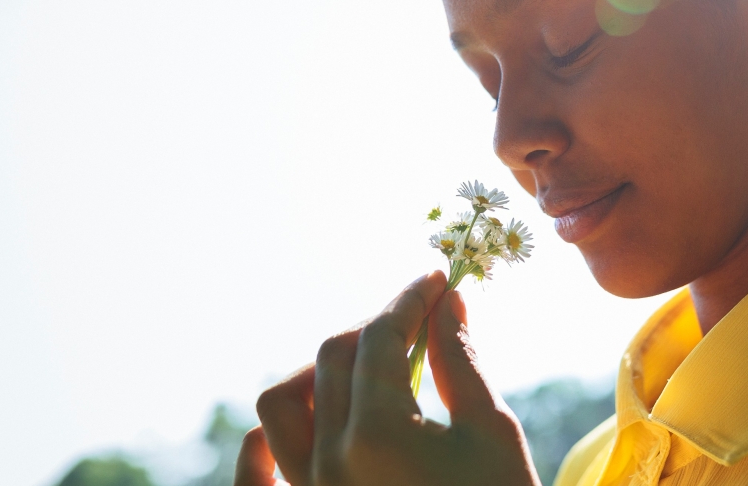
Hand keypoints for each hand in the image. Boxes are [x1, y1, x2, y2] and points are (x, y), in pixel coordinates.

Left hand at [236, 271, 541, 485]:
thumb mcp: (491, 431)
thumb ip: (460, 360)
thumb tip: (446, 302)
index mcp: (377, 435)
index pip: (380, 337)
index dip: (409, 299)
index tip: (436, 281)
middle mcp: (328, 463)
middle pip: (333, 358)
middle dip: (376, 326)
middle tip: (418, 318)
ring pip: (279, 405)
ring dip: (317, 372)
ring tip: (362, 370)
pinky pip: (255, 475)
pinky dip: (265, 442)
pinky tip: (303, 422)